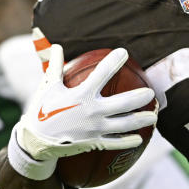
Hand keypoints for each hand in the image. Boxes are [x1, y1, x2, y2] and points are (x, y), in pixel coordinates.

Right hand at [15, 45, 156, 161]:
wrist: (35, 141)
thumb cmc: (41, 110)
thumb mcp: (47, 86)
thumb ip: (55, 65)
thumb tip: (56, 46)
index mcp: (80, 95)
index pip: (101, 74)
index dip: (113, 61)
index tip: (124, 52)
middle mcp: (91, 112)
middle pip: (123, 103)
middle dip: (139, 97)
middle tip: (151, 92)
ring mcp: (95, 129)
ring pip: (124, 124)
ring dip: (141, 120)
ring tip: (153, 116)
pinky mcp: (94, 142)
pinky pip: (115, 142)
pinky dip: (128, 141)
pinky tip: (139, 139)